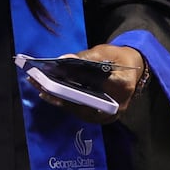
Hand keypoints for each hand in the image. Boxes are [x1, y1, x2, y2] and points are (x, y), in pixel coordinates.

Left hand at [31, 44, 149, 123]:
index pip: (94, 85)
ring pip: (78, 109)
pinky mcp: (98, 116)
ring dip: (57, 98)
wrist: (131, 70)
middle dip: (59, 93)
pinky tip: (48, 92)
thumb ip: (85, 57)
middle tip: (39, 83)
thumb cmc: (119, 58)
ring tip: (39, 86)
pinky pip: (78, 110)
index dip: (74, 80)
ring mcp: (106, 115)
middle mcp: (115, 107)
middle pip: (83, 103)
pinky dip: (63, 101)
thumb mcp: (105, 52)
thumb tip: (63, 59)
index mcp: (122, 87)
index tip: (54, 74)